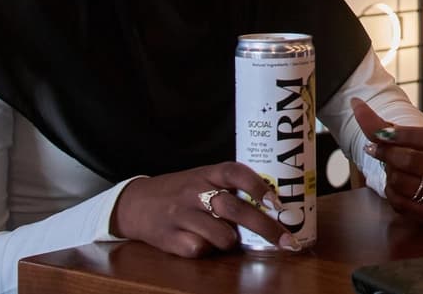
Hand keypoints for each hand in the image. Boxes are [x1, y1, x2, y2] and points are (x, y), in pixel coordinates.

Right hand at [110, 162, 299, 256]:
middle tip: (287, 241)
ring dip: (233, 241)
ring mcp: (181, 215)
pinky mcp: (169, 238)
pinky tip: (204, 244)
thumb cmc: (183, 191)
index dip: (258, 186)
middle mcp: (195, 191)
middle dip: (265, 227)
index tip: (277, 203)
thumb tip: (275, 206)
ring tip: (231, 239)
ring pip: (220, 234)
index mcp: (208, 173)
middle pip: (234, 209)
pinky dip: (207, 251)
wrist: (135, 203)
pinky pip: (198, 249)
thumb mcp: (204, 178)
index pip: (236, 172)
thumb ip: (232, 187)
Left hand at [352, 97, 422, 222]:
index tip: (381, 133)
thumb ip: (378, 122)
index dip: (403, 134)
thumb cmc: (415, 151)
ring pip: (404, 183)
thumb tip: (354, 103)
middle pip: (413, 161)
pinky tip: (396, 187)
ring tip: (392, 169)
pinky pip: (402, 204)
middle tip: (376, 150)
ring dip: (389, 175)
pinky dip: (392, 194)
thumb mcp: (402, 135)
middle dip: (388, 155)